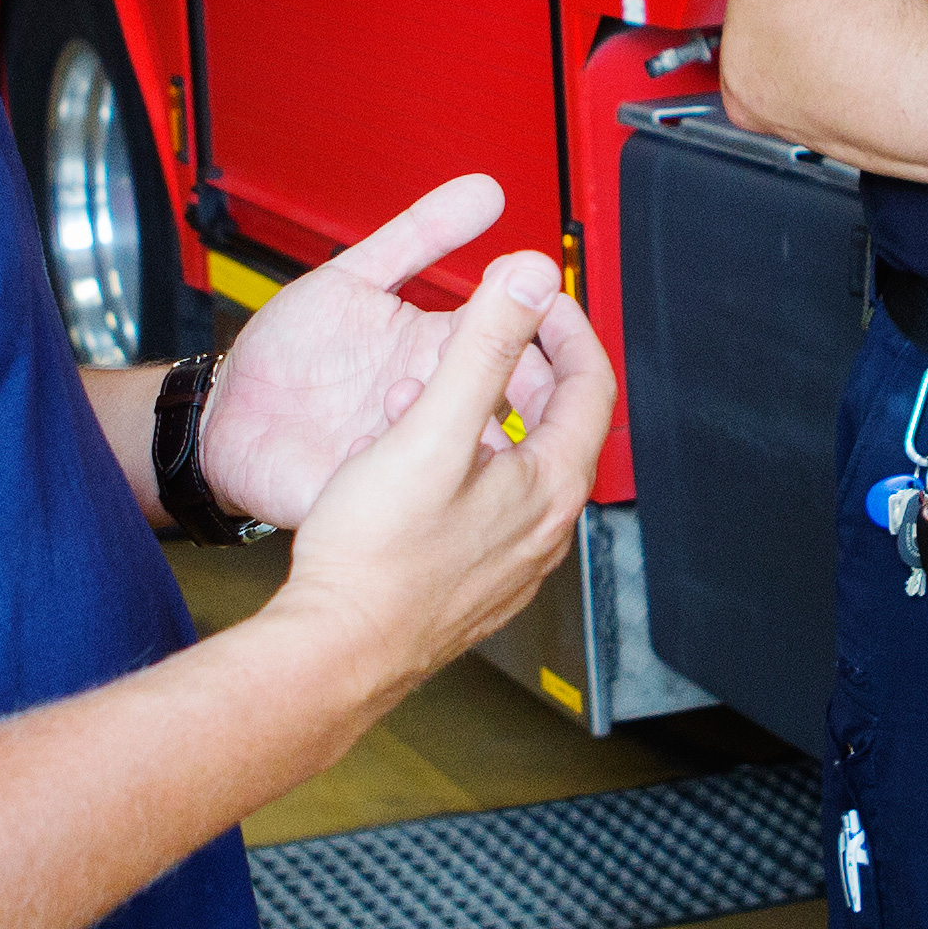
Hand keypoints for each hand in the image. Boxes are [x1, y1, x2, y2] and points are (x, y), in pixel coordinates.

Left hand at [195, 172, 568, 527]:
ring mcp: (402, 451)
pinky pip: (395, 491)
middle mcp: (433, 406)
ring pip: (458, 454)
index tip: (527, 307)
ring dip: (441, 425)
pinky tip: (364, 441)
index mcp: (441, 354)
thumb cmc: (290, 351)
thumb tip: (486, 191)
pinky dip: (388, 465)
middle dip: (497, 385)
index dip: (526, 326)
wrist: (225, 410)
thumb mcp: (354, 276)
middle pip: (498, 402)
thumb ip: (421, 234)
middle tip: (474, 368)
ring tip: (399, 396)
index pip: (513, 342)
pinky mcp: (363, 489)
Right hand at [256, 256, 617, 719]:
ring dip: (479, 411)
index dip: (565, 325)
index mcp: (550, 486)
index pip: (591, 384)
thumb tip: (529, 279)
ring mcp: (508, 559)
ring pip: (514, 462)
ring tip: (425, 389)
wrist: (336, 649)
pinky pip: (482, 501)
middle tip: (488, 330)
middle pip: (556, 422)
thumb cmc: (378, 558)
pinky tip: (403, 457)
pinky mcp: (471, 579)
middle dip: (520, 364)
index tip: (535, 295)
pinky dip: (457, 459)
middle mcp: (542, 528)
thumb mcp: (431, 429)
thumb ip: (483, 346)